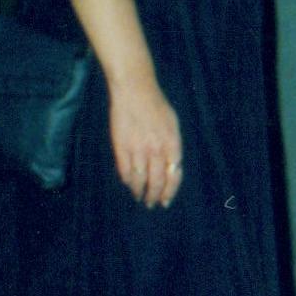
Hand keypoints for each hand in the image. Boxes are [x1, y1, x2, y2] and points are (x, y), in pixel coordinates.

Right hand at [107, 77, 184, 207]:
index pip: (174, 174)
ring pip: (140, 179)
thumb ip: (173, 145)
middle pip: (157, 181)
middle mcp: (157, 148)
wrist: (135, 91)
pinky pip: (125, 170)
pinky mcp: (121, 146)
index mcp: (173, 143)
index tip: (166, 200)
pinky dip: (128, 181)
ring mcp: (138, 148)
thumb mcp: (173, 124)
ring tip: (140, 198)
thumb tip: (172, 166)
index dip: (170, 190)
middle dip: (155, 196)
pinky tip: (130, 185)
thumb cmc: (156, 106)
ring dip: (140, 192)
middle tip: (152, 204)